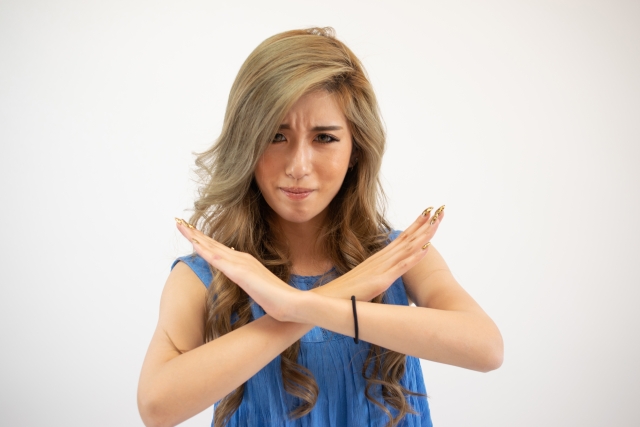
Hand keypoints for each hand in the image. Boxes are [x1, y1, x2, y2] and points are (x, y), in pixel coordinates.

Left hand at [174, 219, 301, 322]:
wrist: (291, 302)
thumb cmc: (277, 299)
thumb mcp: (258, 287)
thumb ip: (249, 280)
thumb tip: (242, 278)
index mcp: (244, 261)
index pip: (219, 248)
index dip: (203, 240)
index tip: (189, 232)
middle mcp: (241, 258)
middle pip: (212, 243)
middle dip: (194, 232)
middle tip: (178, 221)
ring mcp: (241, 264)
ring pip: (212, 247)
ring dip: (195, 236)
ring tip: (180, 225)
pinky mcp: (240, 273)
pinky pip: (218, 260)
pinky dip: (205, 250)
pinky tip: (195, 244)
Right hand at [323, 205, 444, 300]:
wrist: (329, 299)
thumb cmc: (346, 292)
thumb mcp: (366, 279)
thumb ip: (377, 273)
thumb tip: (385, 272)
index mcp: (379, 257)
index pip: (402, 238)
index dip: (416, 225)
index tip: (429, 213)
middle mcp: (382, 258)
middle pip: (407, 238)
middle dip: (424, 223)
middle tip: (439, 208)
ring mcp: (382, 268)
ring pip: (407, 248)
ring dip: (423, 235)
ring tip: (437, 221)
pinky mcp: (381, 280)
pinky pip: (401, 267)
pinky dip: (414, 257)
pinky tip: (425, 248)